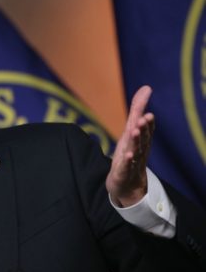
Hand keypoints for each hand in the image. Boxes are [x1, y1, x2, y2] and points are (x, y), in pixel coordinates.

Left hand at [106, 85, 154, 206]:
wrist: (126, 184)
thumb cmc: (130, 153)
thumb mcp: (131, 131)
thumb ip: (137, 110)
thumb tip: (147, 87)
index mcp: (141, 140)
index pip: (146, 130)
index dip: (147, 123)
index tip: (148, 114)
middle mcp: (139, 150)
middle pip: (142, 139)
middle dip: (143, 129)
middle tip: (144, 118)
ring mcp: (131, 163)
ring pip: (135, 151)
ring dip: (136, 141)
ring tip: (134, 131)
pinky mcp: (122, 173)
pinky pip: (125, 167)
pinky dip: (127, 161)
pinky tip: (127, 155)